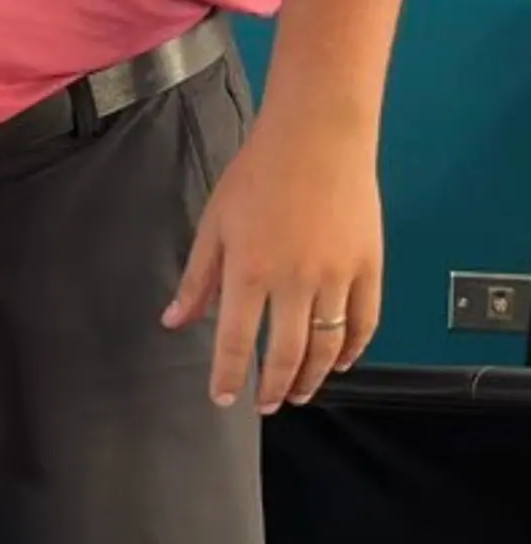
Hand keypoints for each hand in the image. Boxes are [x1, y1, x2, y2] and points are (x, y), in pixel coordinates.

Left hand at [163, 105, 380, 408]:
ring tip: (301, 393)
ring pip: (327, 345)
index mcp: (248, 272)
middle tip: (268, 405)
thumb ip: (197, 279)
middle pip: (286, 354)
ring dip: (313, 377)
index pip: (234, 341)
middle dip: (275, 388)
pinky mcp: (369, 267)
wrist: (317, 138)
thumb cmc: (257, 175)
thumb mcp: (214, 224)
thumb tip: (174, 321)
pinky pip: (365, 321)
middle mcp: (294, 282)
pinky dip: (354, 348)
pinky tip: (341, 362)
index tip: (223, 399)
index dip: (228, 377)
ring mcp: (337, 277)